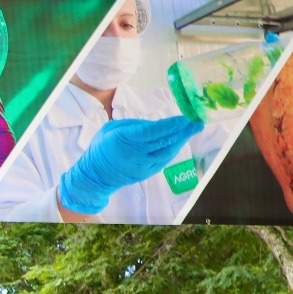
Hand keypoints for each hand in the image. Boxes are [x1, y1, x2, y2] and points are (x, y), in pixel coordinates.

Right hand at [57, 115, 202, 215]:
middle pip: (164, 141)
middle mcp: (135, 154)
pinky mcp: (146, 173)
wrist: (95, 175)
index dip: (170, 125)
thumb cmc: (103, 147)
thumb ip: (135, 126)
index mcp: (124, 139)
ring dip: (181, 140)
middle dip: (182, 131)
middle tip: (197, 122)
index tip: (184, 118)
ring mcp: (142, 166)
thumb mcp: (112, 128)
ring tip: (192, 130)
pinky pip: (164, 159)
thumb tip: (159, 125)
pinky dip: (173, 149)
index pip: (152, 132)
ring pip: (167, 151)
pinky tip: (179, 141)